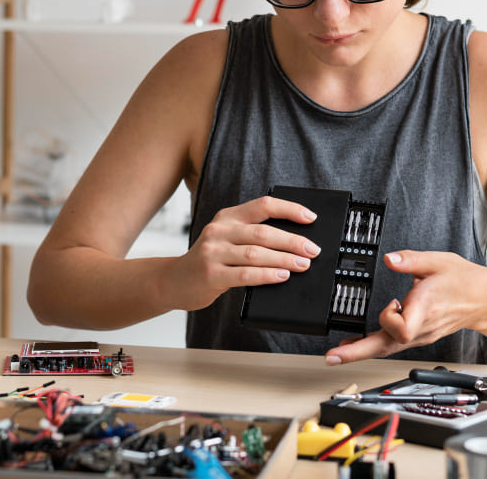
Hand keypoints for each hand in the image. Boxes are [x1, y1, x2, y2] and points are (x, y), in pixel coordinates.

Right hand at [168, 195, 320, 310]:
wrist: (173, 281)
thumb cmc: (208, 261)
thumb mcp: (226, 240)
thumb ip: (251, 237)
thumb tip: (294, 243)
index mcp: (227, 217)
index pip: (263, 206)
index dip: (289, 209)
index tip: (310, 217)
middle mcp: (219, 231)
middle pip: (263, 232)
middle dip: (293, 241)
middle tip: (312, 250)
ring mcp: (213, 252)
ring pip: (256, 253)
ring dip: (284, 259)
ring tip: (303, 265)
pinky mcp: (211, 274)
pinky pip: (245, 274)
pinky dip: (267, 275)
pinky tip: (282, 276)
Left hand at [324, 250, 486, 364]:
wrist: (486, 301)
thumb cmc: (464, 281)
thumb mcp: (438, 261)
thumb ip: (411, 259)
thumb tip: (389, 258)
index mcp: (425, 307)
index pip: (403, 329)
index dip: (390, 318)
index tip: (391, 302)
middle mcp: (421, 326)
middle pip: (386, 347)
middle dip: (356, 353)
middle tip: (331, 356)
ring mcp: (420, 335)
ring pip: (387, 349)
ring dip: (361, 351)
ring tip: (337, 353)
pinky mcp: (419, 336)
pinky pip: (392, 345)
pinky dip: (373, 346)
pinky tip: (357, 345)